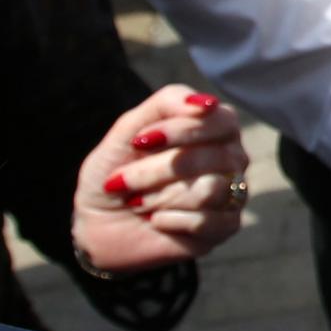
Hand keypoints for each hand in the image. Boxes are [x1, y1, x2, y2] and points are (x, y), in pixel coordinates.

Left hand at [72, 86, 249, 272]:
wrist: (97, 223)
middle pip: (214, 157)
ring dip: (159, 197)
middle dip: (156, 170)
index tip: (138, 141)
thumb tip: (208, 103)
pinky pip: (206, 222)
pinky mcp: (225, 227)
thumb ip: (166, 104)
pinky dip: (168, 221)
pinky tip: (156, 220)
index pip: (221, 120)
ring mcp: (232, 193)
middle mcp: (232, 158)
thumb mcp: (128, 130)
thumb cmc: (115, 171)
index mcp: (217, 128)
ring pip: (208, 190)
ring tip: (138, 203)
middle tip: (122, 181)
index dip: (179, 130)